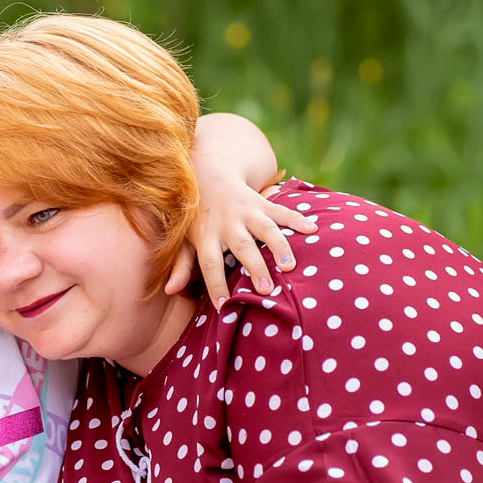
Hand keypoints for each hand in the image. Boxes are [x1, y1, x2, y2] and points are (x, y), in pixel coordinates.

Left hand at [166, 177, 314, 308]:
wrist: (208, 174)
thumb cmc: (197, 217)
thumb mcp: (185, 239)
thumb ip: (182, 265)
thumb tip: (169, 290)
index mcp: (206, 236)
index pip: (209, 264)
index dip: (215, 285)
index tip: (224, 307)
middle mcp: (227, 223)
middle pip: (241, 247)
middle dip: (254, 267)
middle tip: (265, 289)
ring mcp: (246, 211)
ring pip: (265, 228)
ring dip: (278, 246)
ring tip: (290, 266)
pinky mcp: (262, 202)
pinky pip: (282, 210)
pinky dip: (297, 219)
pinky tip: (312, 229)